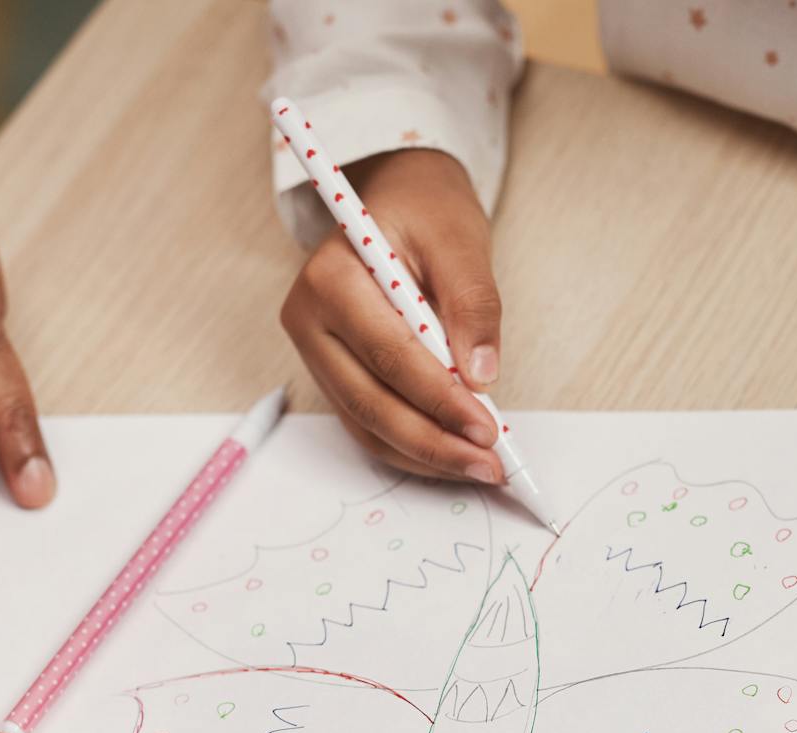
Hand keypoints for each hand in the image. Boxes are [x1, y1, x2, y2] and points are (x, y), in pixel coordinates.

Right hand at [281, 149, 506, 482]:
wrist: (400, 201)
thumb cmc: (426, 211)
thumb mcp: (460, 239)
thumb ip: (474, 304)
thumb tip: (482, 375)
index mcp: (331, 277)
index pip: (388, 355)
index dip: (440, 399)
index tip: (488, 429)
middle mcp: (309, 318)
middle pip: (370, 400)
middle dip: (433, 440)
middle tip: (488, 464)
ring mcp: (315, 350)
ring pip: (366, 422)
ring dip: (423, 454)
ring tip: (476, 467)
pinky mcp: (331, 372)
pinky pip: (367, 422)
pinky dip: (409, 446)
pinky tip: (449, 456)